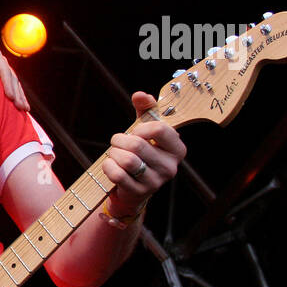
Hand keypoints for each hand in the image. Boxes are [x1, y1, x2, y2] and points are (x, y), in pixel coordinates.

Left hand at [0, 46, 28, 111]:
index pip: (4, 69)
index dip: (8, 83)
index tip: (10, 96)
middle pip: (11, 77)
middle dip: (17, 92)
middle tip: (21, 106)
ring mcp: (0, 69)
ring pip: (13, 83)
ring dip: (19, 96)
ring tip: (24, 109)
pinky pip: (9, 87)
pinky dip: (15, 96)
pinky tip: (19, 105)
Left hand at [101, 92, 187, 215]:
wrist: (133, 185)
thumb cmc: (142, 152)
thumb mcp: (146, 128)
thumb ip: (146, 109)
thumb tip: (140, 95)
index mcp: (177, 149)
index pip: (158, 129)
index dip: (140, 127)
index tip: (135, 132)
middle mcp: (170, 167)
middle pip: (137, 144)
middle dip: (119, 140)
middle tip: (117, 142)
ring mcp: (155, 182)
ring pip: (127, 160)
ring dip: (114, 153)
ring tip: (115, 153)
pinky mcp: (139, 192)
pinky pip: (117, 174)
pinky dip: (108, 166)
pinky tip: (111, 165)